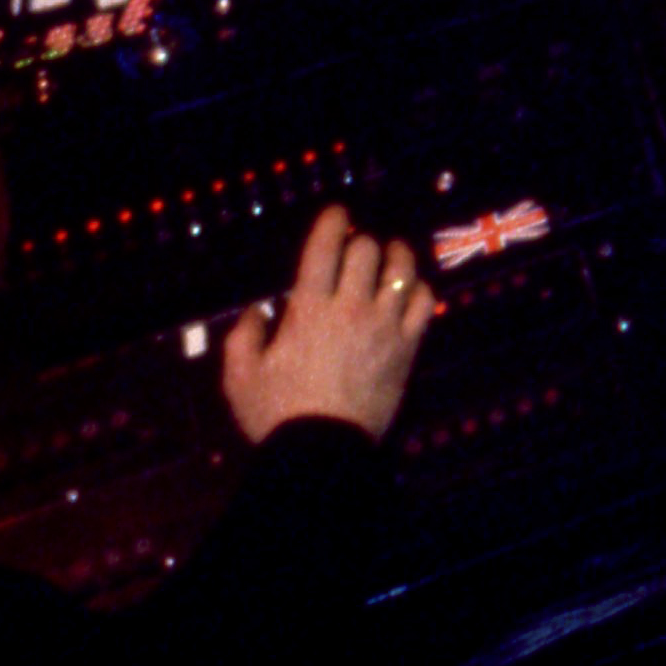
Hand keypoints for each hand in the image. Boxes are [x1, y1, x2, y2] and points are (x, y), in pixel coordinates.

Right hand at [221, 205, 434, 445]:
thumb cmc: (276, 413)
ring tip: (392, 253)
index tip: (337, 213)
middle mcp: (350, 307)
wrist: (320, 451)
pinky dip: (420, 290)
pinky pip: (425, 304)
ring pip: (402, 271)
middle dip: (361, 243)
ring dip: (397, 255)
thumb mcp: (240, 376)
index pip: (324, 249)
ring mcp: (385, 326)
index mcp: (308, 309)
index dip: (332, 224)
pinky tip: (411, 291)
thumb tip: (259, 309)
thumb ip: (244, 336)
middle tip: (358, 248)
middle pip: (367, 252)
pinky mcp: (408, 347)